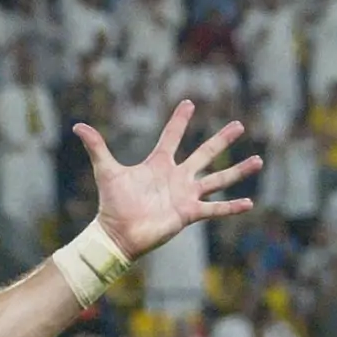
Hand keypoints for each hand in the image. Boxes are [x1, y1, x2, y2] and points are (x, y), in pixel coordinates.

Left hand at [75, 102, 261, 260]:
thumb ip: (96, 147)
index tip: (188, 102)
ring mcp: (185, 195)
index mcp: (159, 164)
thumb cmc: (112, 204)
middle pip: (204, 153)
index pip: (172, 136)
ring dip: (238, 171)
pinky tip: (249, 203)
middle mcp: (177, 177)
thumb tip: (77, 126)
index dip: (179, 120)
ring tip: (258, 160)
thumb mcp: (106, 170)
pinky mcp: (189, 213)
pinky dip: (231, 207)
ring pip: (218, 179)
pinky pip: (214, 209)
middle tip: (239, 125)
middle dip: (222, 139)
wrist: (117, 234)